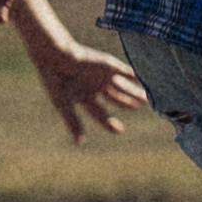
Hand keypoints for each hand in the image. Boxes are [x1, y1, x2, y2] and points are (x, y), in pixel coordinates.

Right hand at [24, 36, 151, 141]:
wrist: (55, 57)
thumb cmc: (57, 82)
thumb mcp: (64, 105)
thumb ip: (73, 123)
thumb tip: (79, 143)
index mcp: (83, 97)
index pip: (99, 113)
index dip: (109, 122)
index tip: (120, 130)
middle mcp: (94, 86)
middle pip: (114, 98)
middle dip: (126, 104)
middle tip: (138, 108)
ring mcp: (101, 75)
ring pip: (121, 86)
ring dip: (133, 93)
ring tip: (146, 99)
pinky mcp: (107, 65)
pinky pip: (124, 71)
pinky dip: (133, 77)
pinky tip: (143, 80)